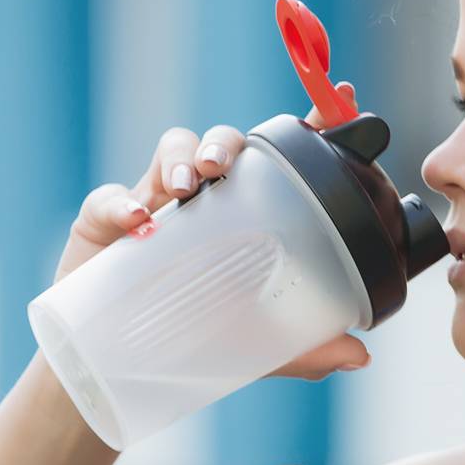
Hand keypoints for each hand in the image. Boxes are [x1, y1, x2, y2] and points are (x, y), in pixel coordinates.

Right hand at [52, 81, 372, 381]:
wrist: (118, 366)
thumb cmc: (193, 341)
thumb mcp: (259, 350)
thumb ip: (307, 349)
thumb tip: (360, 357)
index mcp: (246, 217)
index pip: (282, 161)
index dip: (312, 126)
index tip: (342, 98)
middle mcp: (205, 201)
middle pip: (223, 144)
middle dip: (225, 144)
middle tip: (224, 168)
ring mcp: (155, 205)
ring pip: (172, 150)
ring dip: (179, 158)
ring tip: (185, 188)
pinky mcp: (104, 223)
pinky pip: (109, 198)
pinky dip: (121, 205)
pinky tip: (136, 223)